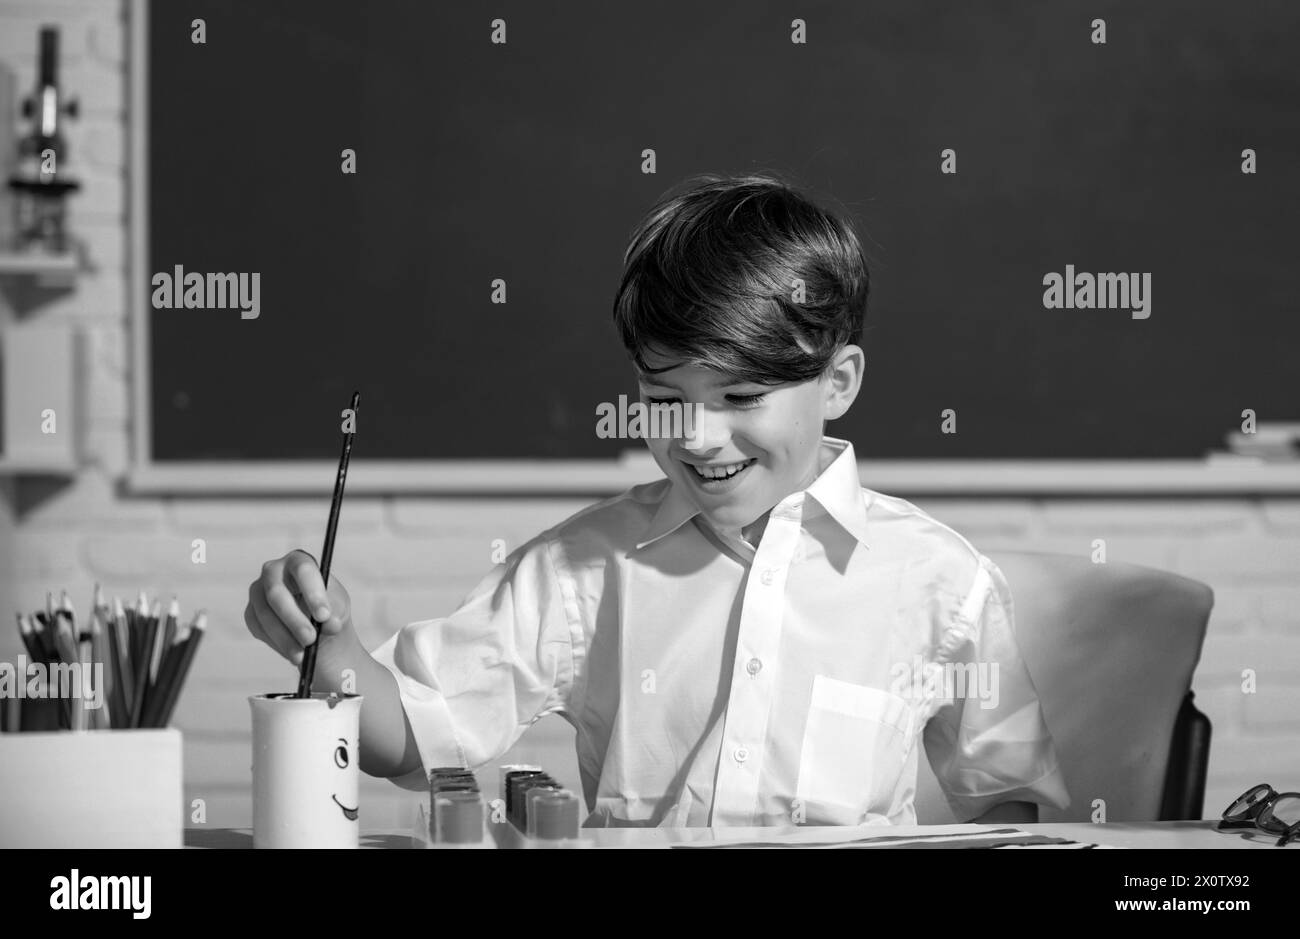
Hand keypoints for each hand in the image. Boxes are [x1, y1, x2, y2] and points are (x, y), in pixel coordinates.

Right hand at [245, 549, 351, 665]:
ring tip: (303, 655)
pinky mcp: (251, 612)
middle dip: (294, 619)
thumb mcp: (339, 609)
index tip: (324, 616)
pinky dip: (276, 643)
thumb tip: (330, 624)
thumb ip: (335, 613)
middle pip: (277, 593)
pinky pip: (259, 628)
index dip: (313, 594)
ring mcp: (258, 591)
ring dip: (284, 637)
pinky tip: (292, 652)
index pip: (303, 570)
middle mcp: (273, 571)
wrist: (317, 628)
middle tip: (311, 639)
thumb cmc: (330, 610)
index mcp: (299, 561)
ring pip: (265, 614)